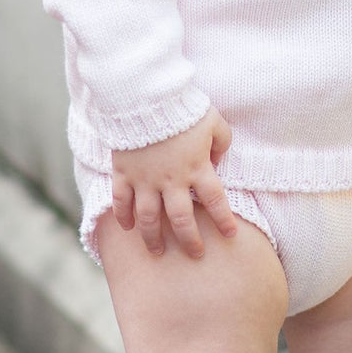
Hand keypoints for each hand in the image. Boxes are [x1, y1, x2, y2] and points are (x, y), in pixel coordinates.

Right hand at [110, 110, 235, 259]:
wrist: (146, 98)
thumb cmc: (183, 108)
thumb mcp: (215, 122)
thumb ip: (222, 142)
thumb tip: (218, 158)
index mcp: (197, 168)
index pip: (215, 201)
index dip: (223, 220)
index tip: (230, 235)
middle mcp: (172, 180)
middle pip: (182, 219)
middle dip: (190, 240)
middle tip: (195, 254)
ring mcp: (145, 179)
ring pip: (149, 219)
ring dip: (153, 238)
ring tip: (157, 252)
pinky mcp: (124, 173)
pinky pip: (121, 202)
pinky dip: (123, 217)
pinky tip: (127, 228)